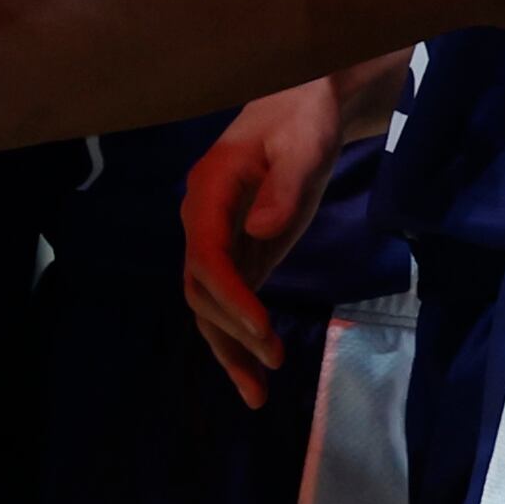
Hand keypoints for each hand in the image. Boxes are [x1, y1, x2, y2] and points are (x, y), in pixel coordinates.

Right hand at [181, 82, 341, 409]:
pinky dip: (237, 338)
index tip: (262, 329)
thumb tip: (258, 231)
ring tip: (257, 394)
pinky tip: (255, 373)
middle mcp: (201, 220)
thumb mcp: (304, 147)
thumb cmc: (303, 121)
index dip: (230, 297)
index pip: (206, 255)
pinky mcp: (236, 254)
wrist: (303, 109)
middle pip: (200, 288)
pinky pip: (227, 303)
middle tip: (274, 359)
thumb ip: (284, 188)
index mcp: (209, 191)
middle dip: (231, 330)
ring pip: (206, 304)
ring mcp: (215, 240)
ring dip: (227, 349)